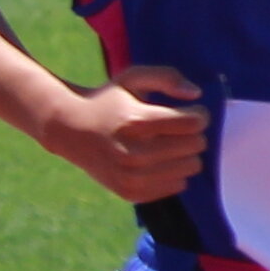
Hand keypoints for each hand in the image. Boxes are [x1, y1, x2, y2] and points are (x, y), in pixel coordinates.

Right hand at [48, 62, 206, 201]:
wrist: (70, 131)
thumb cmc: (108, 101)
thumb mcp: (132, 78)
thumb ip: (167, 77)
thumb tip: (197, 94)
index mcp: (135, 121)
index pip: (192, 123)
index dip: (199, 114)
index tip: (190, 111)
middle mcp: (133, 153)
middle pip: (195, 145)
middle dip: (193, 134)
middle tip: (178, 128)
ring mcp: (131, 177)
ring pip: (190, 167)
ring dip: (186, 153)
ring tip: (168, 143)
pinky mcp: (131, 193)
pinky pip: (178, 185)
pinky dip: (174, 171)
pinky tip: (158, 160)